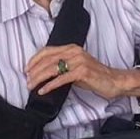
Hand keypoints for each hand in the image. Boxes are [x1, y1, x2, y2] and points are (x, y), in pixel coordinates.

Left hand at [25, 44, 139, 100]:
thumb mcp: (76, 67)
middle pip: (48, 59)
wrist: (113, 81)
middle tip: (26, 80)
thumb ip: (62, 66)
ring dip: (39, 78)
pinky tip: (43, 90)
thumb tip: (44, 72)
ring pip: (52, 68)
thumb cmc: (94, 76)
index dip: (35, 59)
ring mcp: (79, 61)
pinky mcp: (82, 72)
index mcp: (71, 48)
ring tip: (31, 85)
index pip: (48, 50)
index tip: (27, 69)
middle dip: (34, 70)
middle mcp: (74, 52)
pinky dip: (49, 85)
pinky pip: (61, 78)